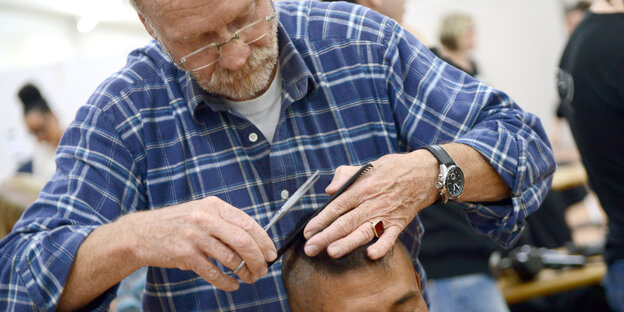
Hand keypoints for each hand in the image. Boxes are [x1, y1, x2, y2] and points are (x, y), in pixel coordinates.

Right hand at [126, 196, 276, 290]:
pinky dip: (227, 282)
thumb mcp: (202, 212)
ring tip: (250, 277)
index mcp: (214, 206)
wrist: (141, 233)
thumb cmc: (177, 223)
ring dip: (245, 271)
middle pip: (243, 241)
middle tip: (263, 269)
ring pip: (230, 258)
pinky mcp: (185, 255)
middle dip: (258, 258)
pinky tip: (233, 284)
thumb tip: (255, 240)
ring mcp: (194, 237)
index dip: (264, 241)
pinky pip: (213, 273)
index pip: (248, 224)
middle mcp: (205, 219)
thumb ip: (225, 221)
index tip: (271, 253)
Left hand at [303, 152, 438, 259]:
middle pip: (345, 222)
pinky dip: (381, 246)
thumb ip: (345, 176)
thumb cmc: (391, 169)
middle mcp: (371, 202)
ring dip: (347, 243)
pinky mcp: (399, 223)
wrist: (424, 173)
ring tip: (332, 252)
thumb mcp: (366, 166)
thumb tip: (329, 190)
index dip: (321, 219)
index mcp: (361, 188)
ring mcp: (386, 214)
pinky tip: (370, 254)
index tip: (308, 231)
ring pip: (363, 231)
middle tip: (310, 249)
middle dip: (326, 236)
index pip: (336, 206)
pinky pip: (390, 237)